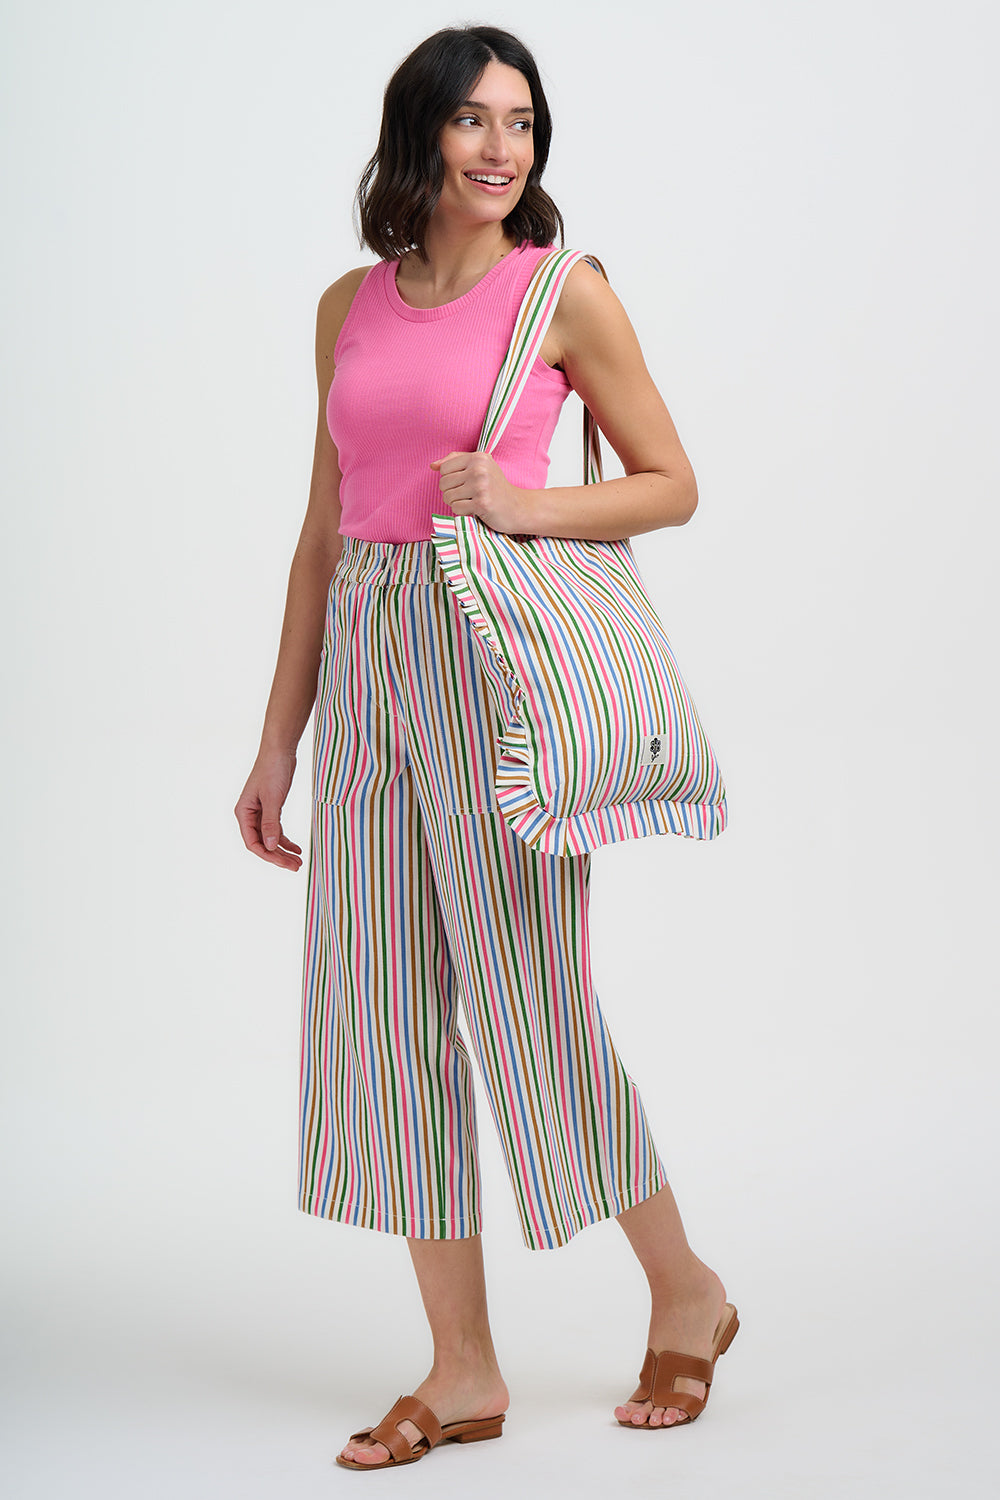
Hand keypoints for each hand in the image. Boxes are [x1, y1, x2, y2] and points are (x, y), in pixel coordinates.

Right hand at [234, 749, 302, 871]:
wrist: (280, 750)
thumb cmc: (273, 770)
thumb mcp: (273, 798)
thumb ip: (271, 823)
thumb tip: (270, 846)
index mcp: (243, 813)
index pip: (253, 843)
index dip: (268, 855)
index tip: (284, 862)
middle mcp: (249, 815)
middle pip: (262, 844)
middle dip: (278, 857)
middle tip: (296, 867)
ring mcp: (260, 813)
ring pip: (270, 839)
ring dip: (283, 851)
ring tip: (298, 862)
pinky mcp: (271, 809)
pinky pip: (277, 830)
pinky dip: (286, 840)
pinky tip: (297, 848)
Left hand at [430, 451, 531, 533]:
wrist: (518, 507)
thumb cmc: (496, 488)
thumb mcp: (480, 467)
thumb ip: (456, 461)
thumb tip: (433, 466)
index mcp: (478, 457)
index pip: (444, 469)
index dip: (449, 480)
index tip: (464, 484)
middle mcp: (479, 469)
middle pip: (443, 483)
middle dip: (451, 493)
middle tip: (467, 496)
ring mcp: (481, 486)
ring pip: (447, 497)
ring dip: (456, 503)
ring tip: (471, 502)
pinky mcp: (482, 503)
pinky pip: (456, 508)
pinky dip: (462, 512)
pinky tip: (475, 510)